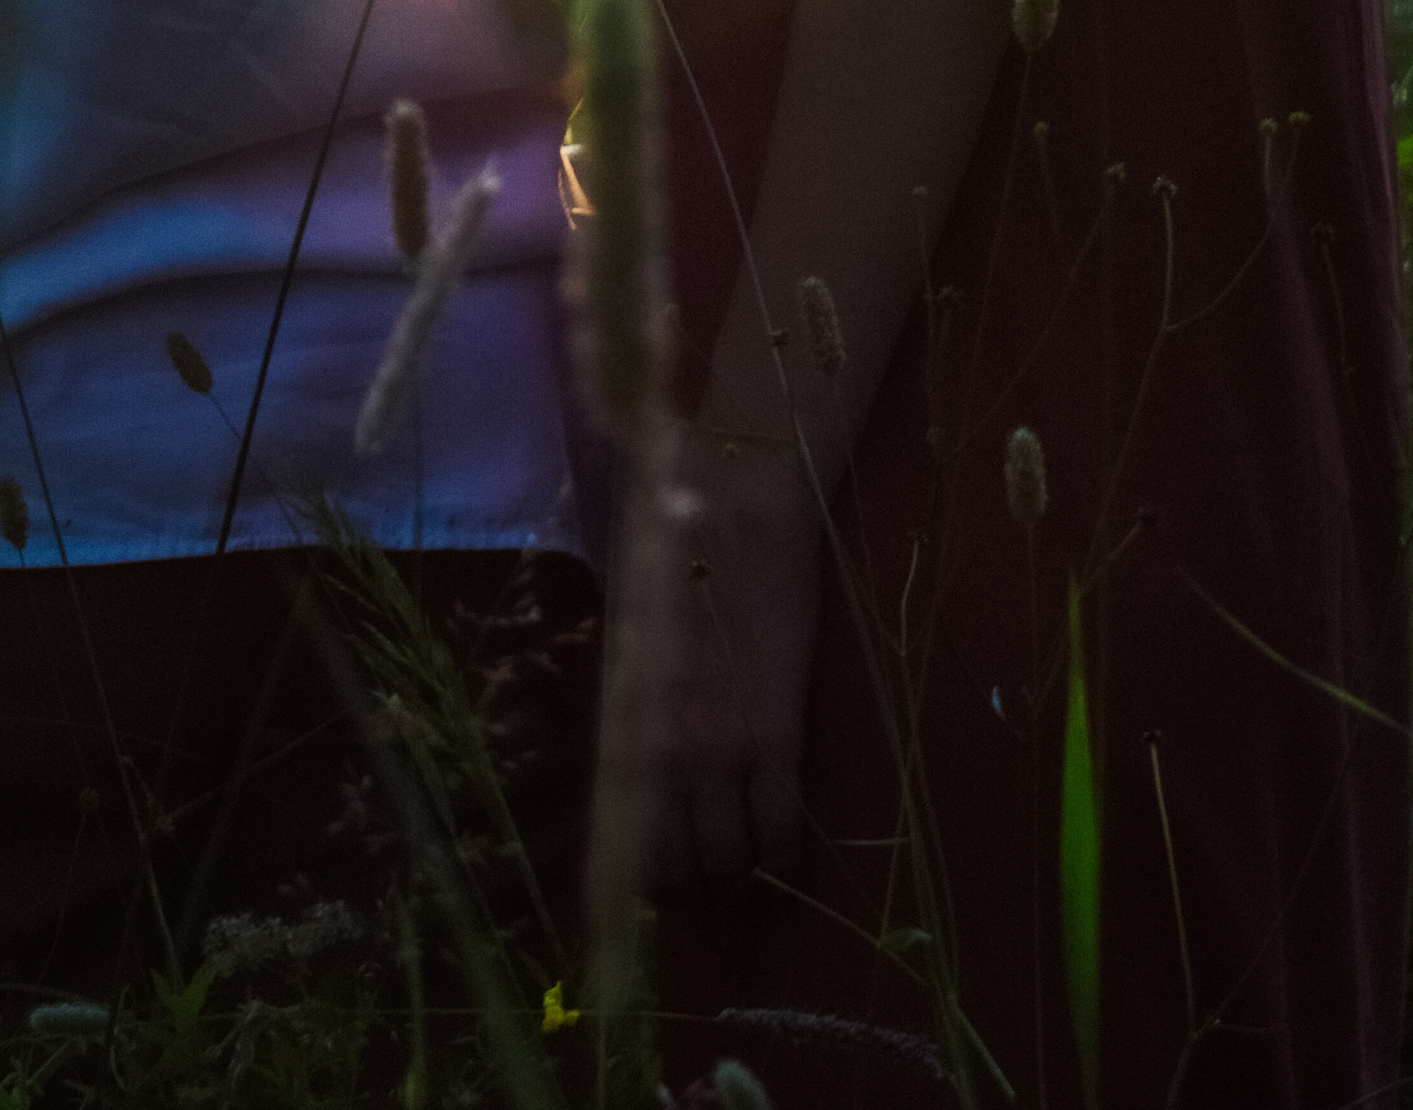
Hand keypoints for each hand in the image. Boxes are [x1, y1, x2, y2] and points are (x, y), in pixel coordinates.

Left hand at [655, 444, 821, 887]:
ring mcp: (717, 749)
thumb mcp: (632, 652)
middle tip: (718, 883)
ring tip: (757, 873)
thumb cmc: (675, 561)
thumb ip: (636, 718)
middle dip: (698, 889)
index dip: (640, 890)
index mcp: (618, 732)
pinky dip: (788, 855)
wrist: (732, 509)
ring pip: (728, 858)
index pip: (618, 847)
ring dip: (743, 878)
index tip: (658, 902)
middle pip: (676, 867)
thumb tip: (639, 774)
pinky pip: (780, 825)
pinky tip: (795, 858)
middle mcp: (658, 756)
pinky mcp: (774, 732)